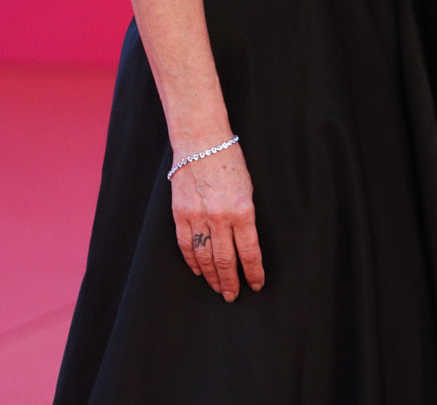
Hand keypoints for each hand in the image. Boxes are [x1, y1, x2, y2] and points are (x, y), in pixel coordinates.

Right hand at [171, 143, 264, 300]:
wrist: (201, 142)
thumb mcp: (248, 188)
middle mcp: (220, 217)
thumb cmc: (230, 161)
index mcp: (242, 210)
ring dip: (212, 276)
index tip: (256, 284)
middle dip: (231, 282)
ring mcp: (197, 217)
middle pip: (225, 260)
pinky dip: (192, 261)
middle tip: (233, 295)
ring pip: (204, 257)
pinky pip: (185, 245)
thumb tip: (245, 244)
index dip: (253, 272)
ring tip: (218, 288)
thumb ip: (246, 217)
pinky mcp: (180, 214)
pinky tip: (198, 271)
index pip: (250, 251)